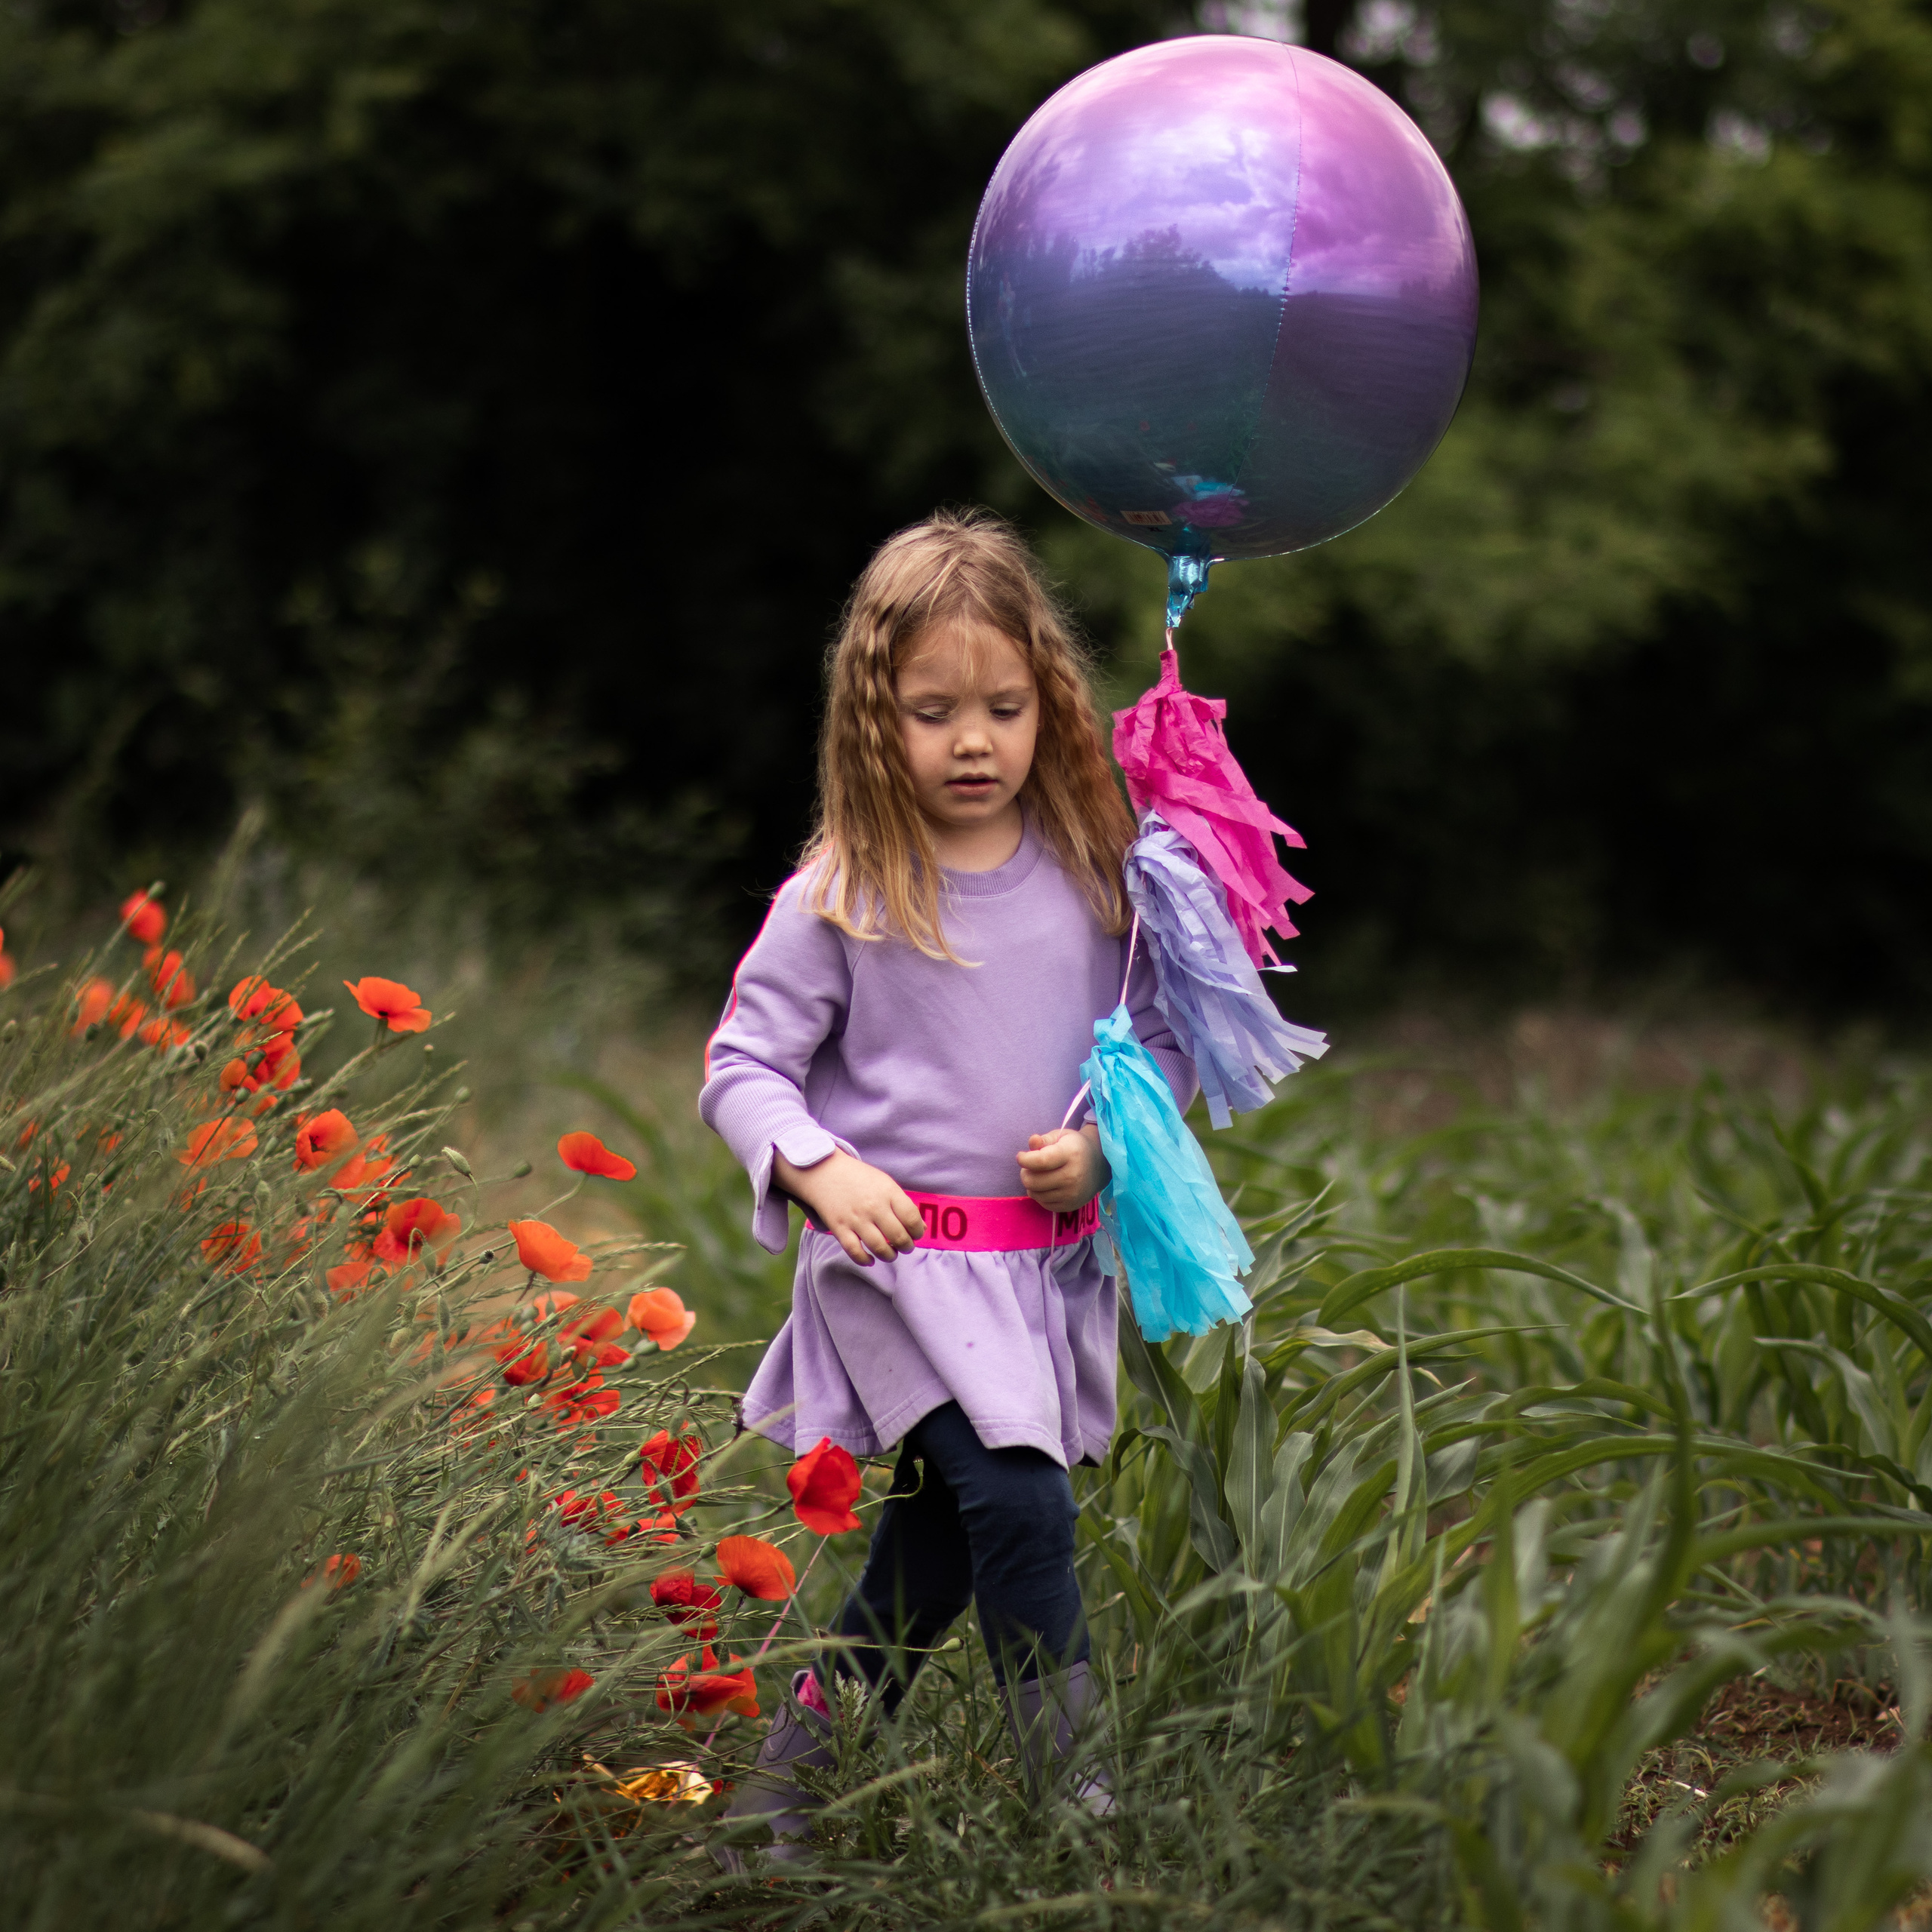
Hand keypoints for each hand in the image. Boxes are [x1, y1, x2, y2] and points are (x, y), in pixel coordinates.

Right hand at [774, 1148, 923, 1266]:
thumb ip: (902, 1204)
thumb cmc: (859, 1178)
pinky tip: (870, 1259)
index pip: (911, 1218)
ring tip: (891, 1254)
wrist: (824, 1171)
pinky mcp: (839, 1228)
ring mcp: (856, 1218)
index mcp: (888, 1192)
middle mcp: (873, 1206)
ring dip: (889, 1256)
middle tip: (905, 1247)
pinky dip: (865, 1260)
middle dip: (906, 1247)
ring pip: (879, 1248)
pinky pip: (855, 1252)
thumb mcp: (885, 1183)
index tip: (916, 1234)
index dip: (917, 1231)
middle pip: (898, 1236)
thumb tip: (921, 1228)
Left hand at [1016, 1125, 1106, 1214]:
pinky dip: (1040, 1195)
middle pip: (1033, 1181)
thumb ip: (1045, 1139)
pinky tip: (1047, 1186)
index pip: (1041, 1161)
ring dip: (1032, 1184)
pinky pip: (1043, 1204)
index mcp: (1070, 1154)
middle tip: (1031, 1167)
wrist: (1100, 1166)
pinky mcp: (1070, 1206)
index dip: (1025, 1159)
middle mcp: (1073, 1176)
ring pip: (1035, 1194)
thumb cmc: (1075, 1147)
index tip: (1021, 1156)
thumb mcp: (1062, 1136)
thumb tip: (1032, 1141)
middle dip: (1025, 1172)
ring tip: (1040, 1175)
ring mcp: (1072, 1194)